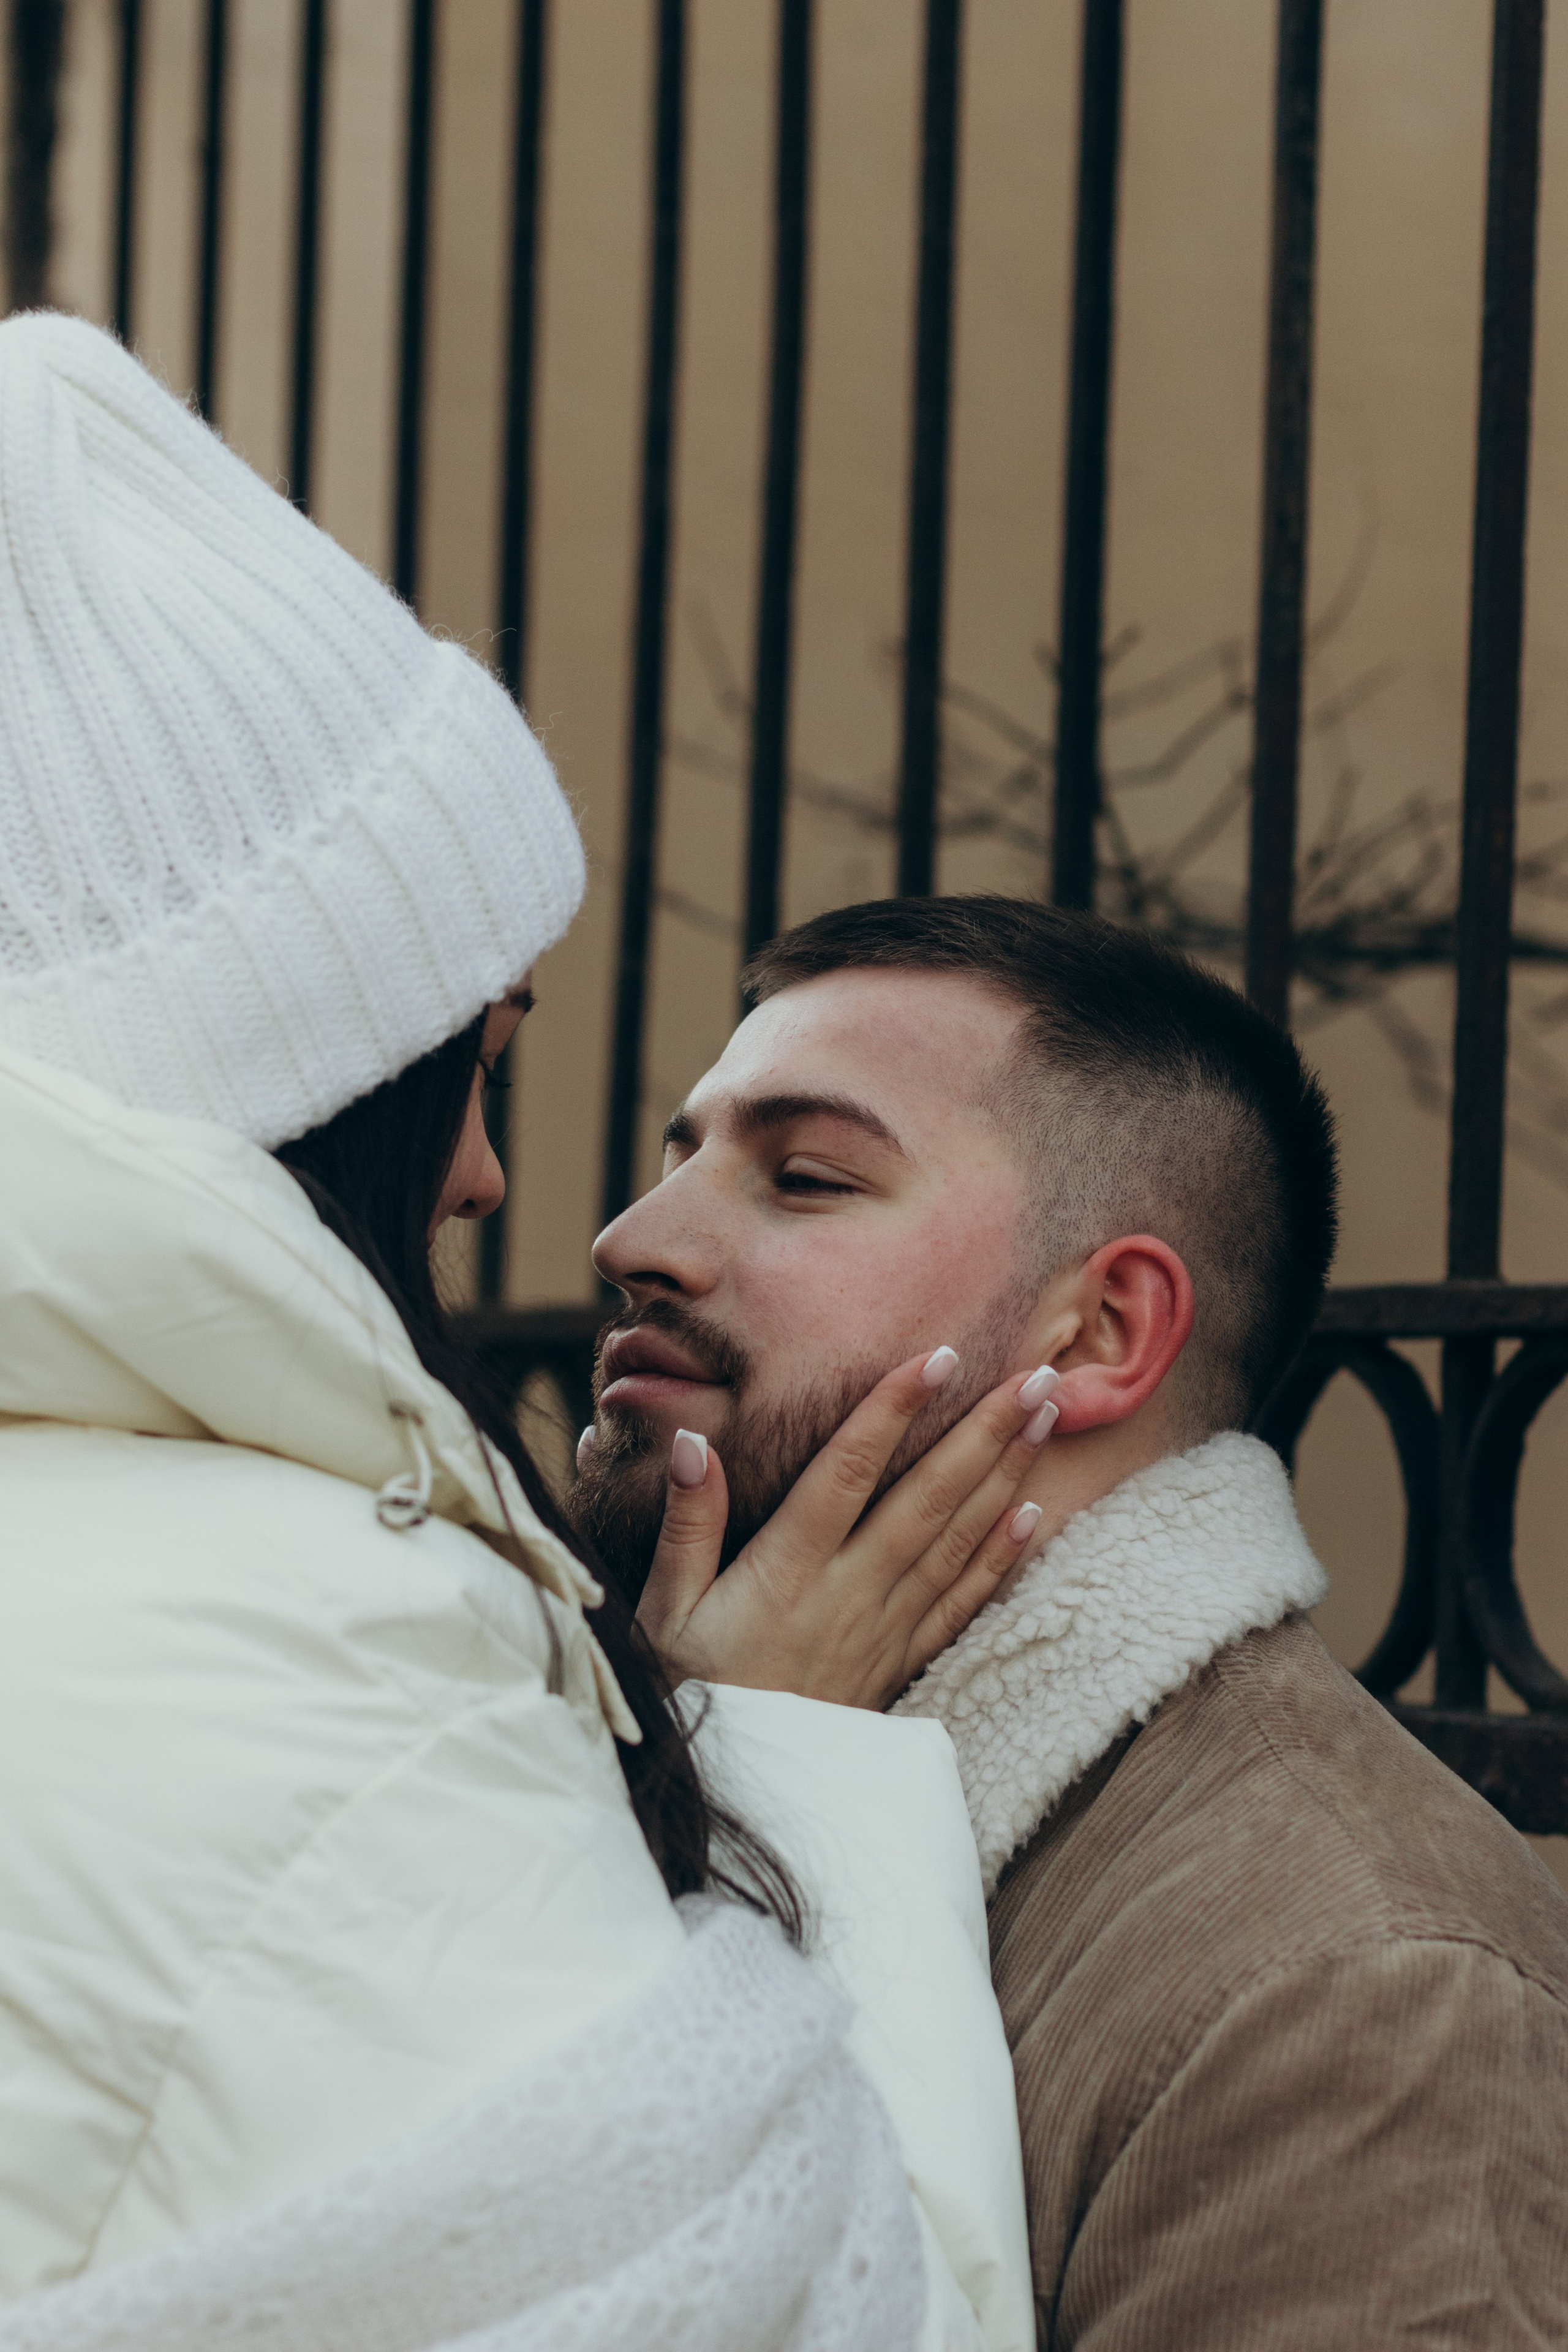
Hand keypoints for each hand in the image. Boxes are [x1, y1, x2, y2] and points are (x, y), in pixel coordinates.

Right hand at [631, 1347, 1059, 1710]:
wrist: (731, 1795)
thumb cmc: (687, 1690)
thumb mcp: (663, 1611)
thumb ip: (688, 1525)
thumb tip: (694, 1442)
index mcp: (785, 1572)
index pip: (846, 1474)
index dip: (892, 1411)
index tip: (939, 1356)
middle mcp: (846, 1594)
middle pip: (926, 1500)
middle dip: (983, 1432)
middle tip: (1036, 1374)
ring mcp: (881, 1629)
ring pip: (956, 1540)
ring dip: (1005, 1475)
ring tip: (1045, 1416)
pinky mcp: (898, 1660)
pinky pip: (961, 1603)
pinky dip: (1000, 1558)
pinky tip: (1032, 1514)